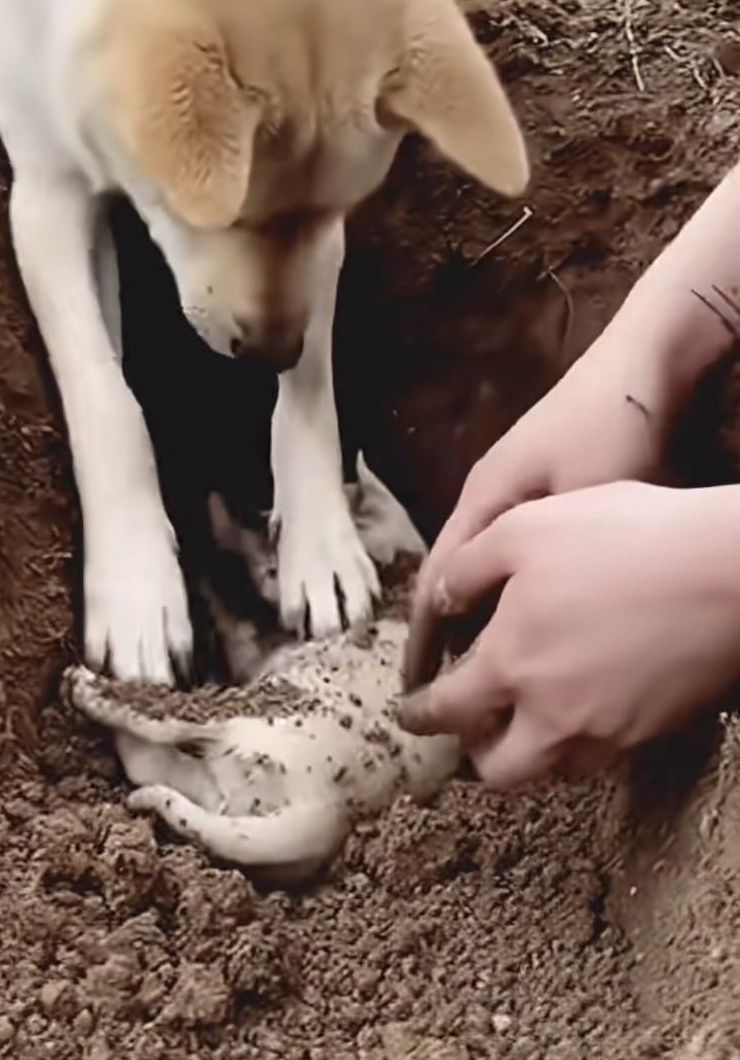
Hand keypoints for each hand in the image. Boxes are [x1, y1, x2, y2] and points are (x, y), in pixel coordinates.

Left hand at [399, 481, 739, 786]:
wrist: (723, 572)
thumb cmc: (622, 539)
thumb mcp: (525, 528)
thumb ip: (468, 569)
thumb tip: (440, 600)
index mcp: (510, 664)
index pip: (446, 711)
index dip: (418, 715)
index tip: (408, 714)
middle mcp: (553, 714)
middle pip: (497, 769)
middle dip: (474, 755)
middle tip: (471, 727)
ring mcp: (607, 730)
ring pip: (552, 770)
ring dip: (529, 753)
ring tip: (526, 717)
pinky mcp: (650, 730)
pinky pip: (599, 756)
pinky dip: (577, 743)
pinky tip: (581, 704)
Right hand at [405, 327, 675, 686]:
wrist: (642, 369)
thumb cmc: (609, 430)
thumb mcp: (576, 500)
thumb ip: (540, 559)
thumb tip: (512, 623)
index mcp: (484, 497)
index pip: (438, 580)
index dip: (425, 637)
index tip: (417, 686)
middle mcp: (488, 494)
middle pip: (454, 576)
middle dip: (446, 633)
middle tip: (448, 690)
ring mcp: (516, 489)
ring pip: (486, 567)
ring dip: (479, 614)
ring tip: (483, 667)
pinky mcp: (545, 488)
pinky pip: (513, 555)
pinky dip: (508, 592)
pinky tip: (526, 618)